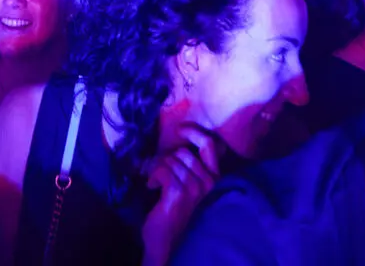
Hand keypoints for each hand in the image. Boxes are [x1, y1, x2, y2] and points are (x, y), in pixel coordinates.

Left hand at [141, 125, 220, 265]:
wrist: (163, 236)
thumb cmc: (172, 204)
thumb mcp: (186, 179)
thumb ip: (189, 161)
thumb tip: (185, 133)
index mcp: (213, 176)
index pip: (210, 144)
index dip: (194, 132)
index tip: (180, 129)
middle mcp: (208, 181)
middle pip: (183, 152)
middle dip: (166, 159)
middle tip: (161, 173)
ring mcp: (195, 188)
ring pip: (170, 160)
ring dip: (157, 169)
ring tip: (157, 183)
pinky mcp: (179, 193)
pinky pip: (162, 170)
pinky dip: (152, 177)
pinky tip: (152, 187)